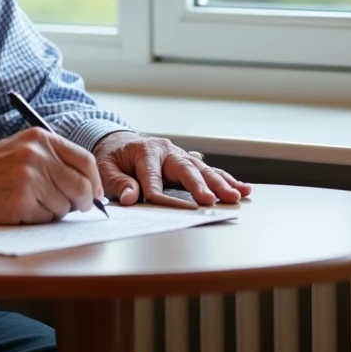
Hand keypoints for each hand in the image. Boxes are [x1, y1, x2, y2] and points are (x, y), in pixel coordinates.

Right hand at [0, 128, 104, 223]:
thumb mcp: (24, 148)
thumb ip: (54, 158)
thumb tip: (90, 184)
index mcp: (41, 139)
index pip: (85, 160)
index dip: (95, 180)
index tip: (95, 192)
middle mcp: (36, 156)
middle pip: (81, 186)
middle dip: (83, 201)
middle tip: (77, 207)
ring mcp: (28, 179)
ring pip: (64, 206)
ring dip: (55, 211)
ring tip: (35, 203)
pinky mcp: (19, 202)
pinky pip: (46, 218)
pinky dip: (39, 219)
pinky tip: (22, 209)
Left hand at [92, 131, 251, 208]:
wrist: (120, 142)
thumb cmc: (113, 158)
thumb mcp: (106, 168)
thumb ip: (118, 183)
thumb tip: (131, 198)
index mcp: (144, 151)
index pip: (152, 178)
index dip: (157, 196)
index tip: (165, 209)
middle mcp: (167, 150)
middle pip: (185, 170)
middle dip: (198, 185)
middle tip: (210, 200)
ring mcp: (181, 155)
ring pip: (203, 170)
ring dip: (220, 184)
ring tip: (236, 195)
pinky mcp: (190, 162)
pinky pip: (210, 171)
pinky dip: (227, 180)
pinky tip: (244, 188)